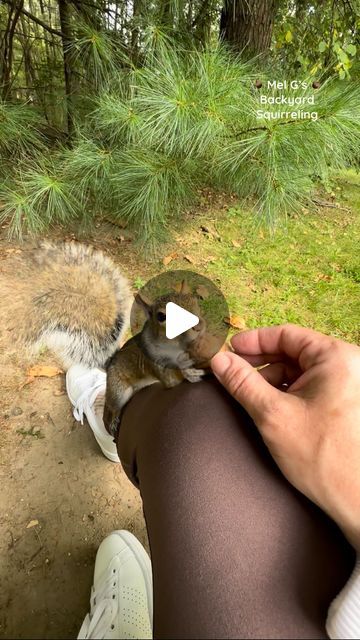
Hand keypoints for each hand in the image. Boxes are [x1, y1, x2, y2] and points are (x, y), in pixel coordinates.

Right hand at [211, 324, 359, 549]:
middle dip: (261, 364)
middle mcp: (348, 366)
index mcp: (336, 358)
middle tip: (233, 375)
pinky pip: (311, 387)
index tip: (230, 351)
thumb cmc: (323, 458)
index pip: (287, 334)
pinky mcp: (347, 404)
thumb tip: (219, 360)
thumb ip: (242, 383)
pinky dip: (288, 393)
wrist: (357, 500)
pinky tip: (270, 408)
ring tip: (250, 397)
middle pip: (294, 352)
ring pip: (301, 371)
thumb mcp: (272, 415)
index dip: (254, 341)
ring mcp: (349, 385)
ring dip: (273, 380)